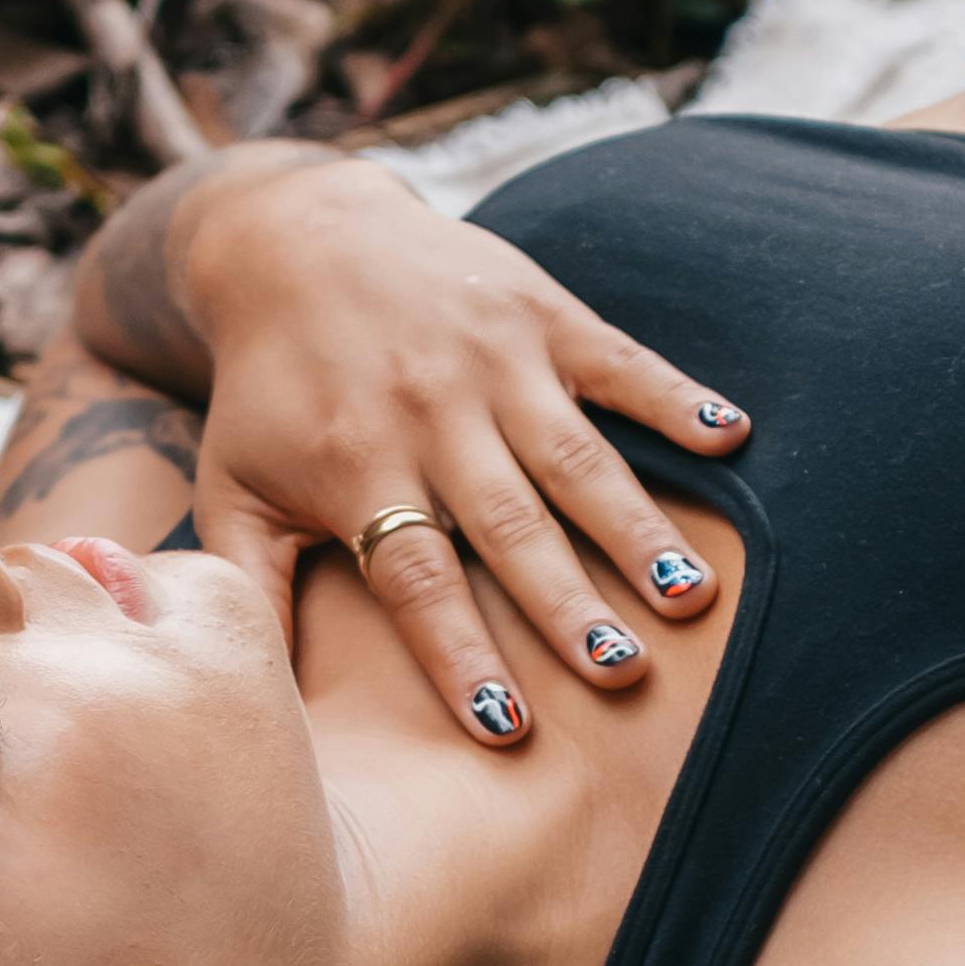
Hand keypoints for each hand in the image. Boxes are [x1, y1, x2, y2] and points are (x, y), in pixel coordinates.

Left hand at [169, 156, 747, 736]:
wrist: (294, 238)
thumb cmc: (268, 388)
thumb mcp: (233, 485)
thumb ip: (246, 587)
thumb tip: (248, 695)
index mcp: (357, 468)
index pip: (415, 579)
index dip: (461, 653)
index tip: (507, 727)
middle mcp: (430, 415)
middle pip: (508, 526)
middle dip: (567, 603)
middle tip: (622, 672)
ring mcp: (493, 361)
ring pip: (574, 457)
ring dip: (635, 527)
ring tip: (692, 595)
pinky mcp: (540, 313)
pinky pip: (618, 359)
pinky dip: (674, 397)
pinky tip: (731, 436)